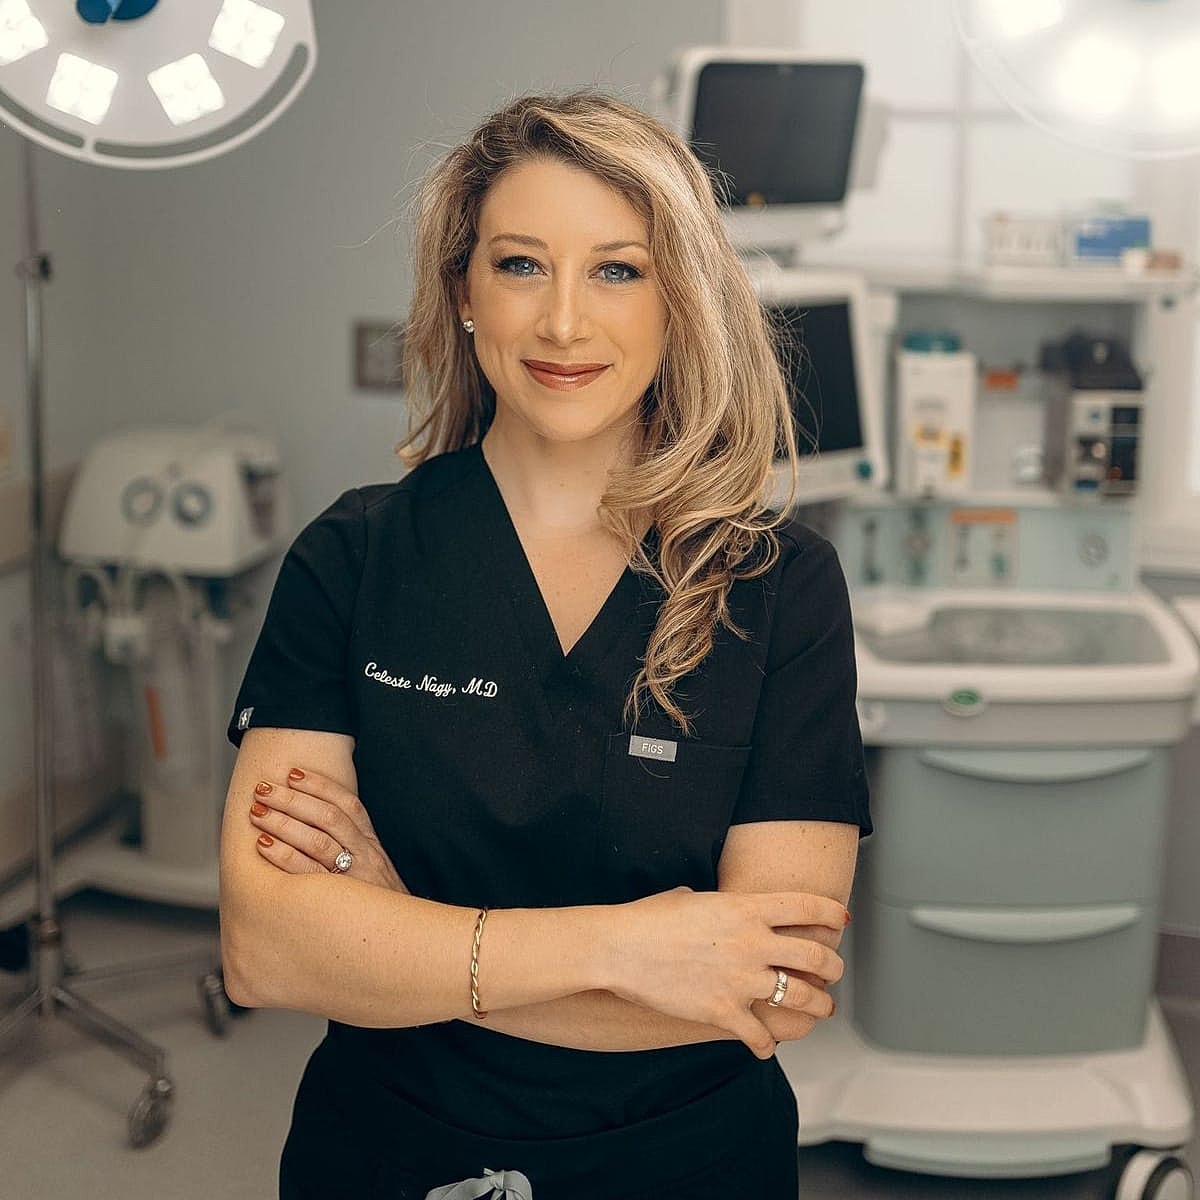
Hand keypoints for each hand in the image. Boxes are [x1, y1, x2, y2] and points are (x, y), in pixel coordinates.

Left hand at [249, 768, 406, 892]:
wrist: (403, 940)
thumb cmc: (379, 905)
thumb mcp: (374, 870)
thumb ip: (352, 847)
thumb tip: (315, 823)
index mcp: (372, 844)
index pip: (348, 804)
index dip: (320, 785)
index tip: (293, 773)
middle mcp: (366, 855)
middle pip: (328, 817)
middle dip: (293, 799)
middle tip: (263, 789)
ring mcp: (355, 877)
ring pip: (317, 841)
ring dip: (283, 823)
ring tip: (258, 813)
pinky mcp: (342, 901)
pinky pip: (309, 874)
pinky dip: (285, 857)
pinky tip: (264, 846)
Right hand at [603, 887, 846, 1059]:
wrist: (619, 948)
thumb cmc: (646, 919)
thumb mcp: (689, 897)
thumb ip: (716, 904)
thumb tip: (712, 906)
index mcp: (745, 908)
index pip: (807, 906)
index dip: (831, 913)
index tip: (841, 920)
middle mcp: (752, 942)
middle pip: (817, 955)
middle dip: (833, 966)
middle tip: (833, 971)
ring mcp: (741, 979)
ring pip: (801, 997)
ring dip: (818, 1005)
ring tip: (820, 1008)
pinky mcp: (724, 1011)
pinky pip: (762, 1035)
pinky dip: (768, 1044)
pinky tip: (767, 1046)